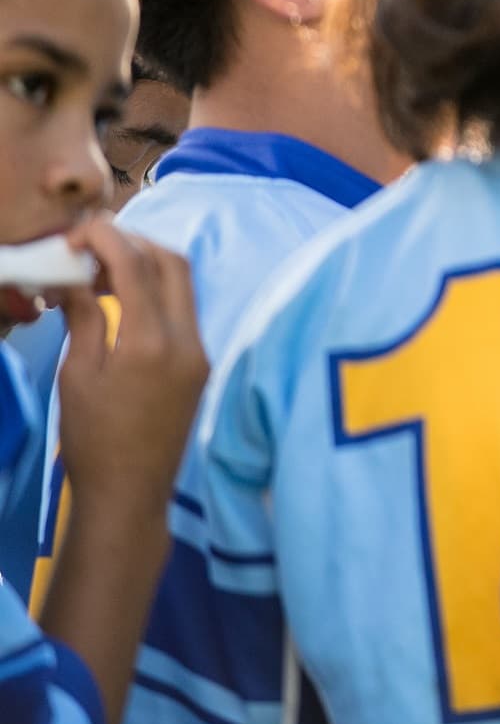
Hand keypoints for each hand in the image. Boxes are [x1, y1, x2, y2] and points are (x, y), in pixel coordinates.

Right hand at [54, 222, 208, 516]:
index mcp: (151, 341)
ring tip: (100, 270)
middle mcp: (187, 339)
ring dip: (147, 265)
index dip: (108, 238)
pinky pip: (184, 311)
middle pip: (173, 264)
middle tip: (91, 246)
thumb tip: (74, 276)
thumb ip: (83, 318)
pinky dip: (157, 292)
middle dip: (134, 243)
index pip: (136, 266)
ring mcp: (200, 351)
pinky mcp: (201, 364)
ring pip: (183, 285)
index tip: (79, 231)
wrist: (130, 492)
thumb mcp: (78, 375)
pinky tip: (123, 297)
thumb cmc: (93, 439)